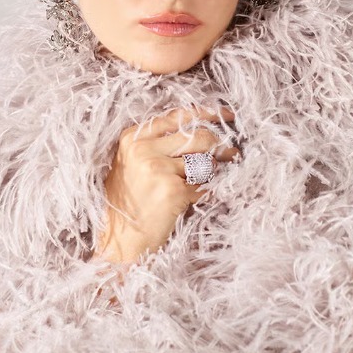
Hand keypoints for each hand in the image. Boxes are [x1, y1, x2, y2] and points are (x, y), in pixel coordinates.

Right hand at [91, 104, 239, 264]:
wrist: (120, 239)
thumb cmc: (129, 203)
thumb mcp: (133, 165)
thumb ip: (158, 145)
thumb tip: (200, 132)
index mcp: (133, 138)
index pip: (178, 116)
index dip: (207, 114)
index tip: (227, 115)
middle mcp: (143, 150)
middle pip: (198, 136)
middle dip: (219, 145)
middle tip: (231, 153)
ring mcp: (158, 169)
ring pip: (204, 162)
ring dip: (213, 172)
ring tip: (209, 180)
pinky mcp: (173, 191)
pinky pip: (203, 187)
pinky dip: (205, 194)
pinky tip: (194, 201)